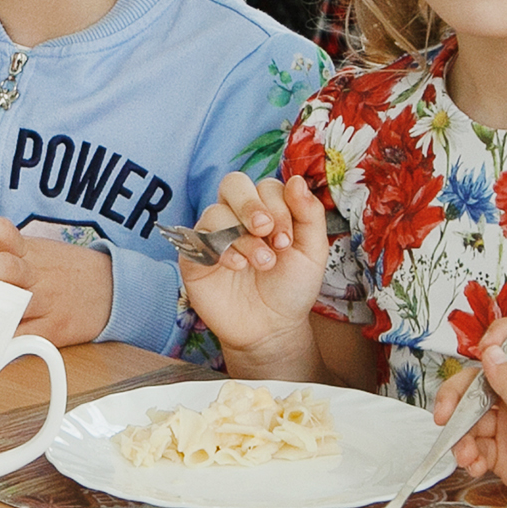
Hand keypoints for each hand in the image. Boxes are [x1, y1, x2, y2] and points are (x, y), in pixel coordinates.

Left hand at [0, 212, 113, 345]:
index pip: (5, 232)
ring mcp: (45, 303)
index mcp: (26, 252)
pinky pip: (27, 339)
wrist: (111, 290)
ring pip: (17, 304)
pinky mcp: (53, 331)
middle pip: (8, 267)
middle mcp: (34, 275)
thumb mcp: (29, 249)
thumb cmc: (59, 270)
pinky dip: (7, 345)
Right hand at [175, 173, 328, 374]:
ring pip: (216, 211)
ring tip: (262, 263)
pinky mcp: (194, 256)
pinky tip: (238, 267)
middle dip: (252, 205)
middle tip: (267, 231)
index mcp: (266, 210)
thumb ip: (309, 214)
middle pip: (233, 183)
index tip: (288, 240)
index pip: (265, 186)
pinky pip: (198, 238)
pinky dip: (221, 250)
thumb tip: (297, 180)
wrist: (272, 327)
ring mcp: (213, 234)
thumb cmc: (291, 287)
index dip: (279, 206)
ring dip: (242, 236)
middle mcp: (237, 216)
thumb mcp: (312, 251)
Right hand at [438, 315, 506, 473]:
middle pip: (480, 384)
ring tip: (466, 455)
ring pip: (473, 419)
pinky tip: (474, 465)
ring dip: (461, 436)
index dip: (501, 337)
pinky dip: (468, 455)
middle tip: (446, 416)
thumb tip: (491, 352)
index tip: (481, 350)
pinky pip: (476, 448)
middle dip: (457, 398)